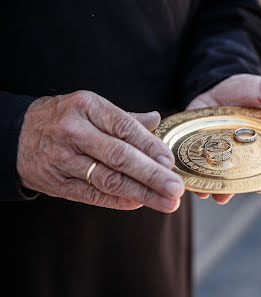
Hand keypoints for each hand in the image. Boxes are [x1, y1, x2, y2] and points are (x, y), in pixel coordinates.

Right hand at [17, 90, 183, 211]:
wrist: (17, 135)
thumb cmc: (63, 118)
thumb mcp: (91, 107)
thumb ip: (124, 118)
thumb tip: (156, 119)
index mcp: (87, 107)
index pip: (125, 127)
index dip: (151, 146)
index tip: (171, 163)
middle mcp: (74, 132)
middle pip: (120, 157)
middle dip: (152, 175)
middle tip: (176, 189)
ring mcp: (63, 159)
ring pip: (108, 179)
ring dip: (141, 193)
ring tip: (166, 202)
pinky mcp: (57, 182)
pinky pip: (92, 194)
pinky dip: (117, 201)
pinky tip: (138, 204)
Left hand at [186, 74, 260, 203]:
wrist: (218, 80)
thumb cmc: (248, 89)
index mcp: (257, 145)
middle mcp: (237, 153)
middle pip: (236, 175)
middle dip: (231, 187)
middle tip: (225, 196)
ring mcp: (216, 150)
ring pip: (214, 172)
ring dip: (210, 184)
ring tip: (206, 193)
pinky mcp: (196, 144)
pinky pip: (194, 160)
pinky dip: (190, 170)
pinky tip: (188, 178)